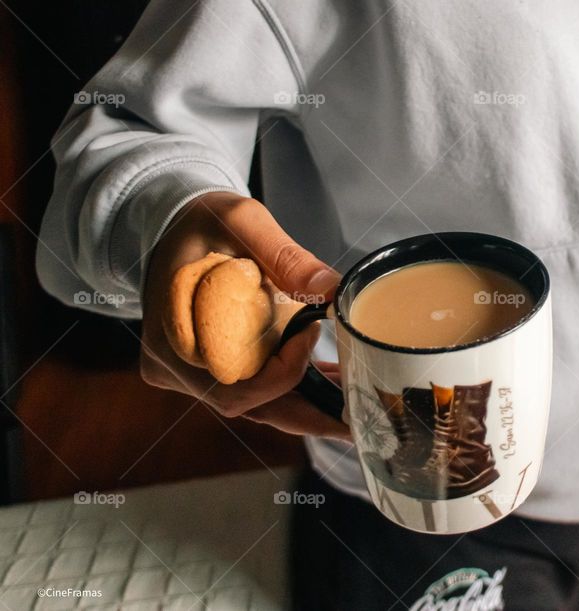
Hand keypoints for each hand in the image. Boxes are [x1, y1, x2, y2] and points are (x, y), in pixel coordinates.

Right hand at [140, 191, 349, 438]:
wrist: (175, 221)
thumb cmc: (204, 218)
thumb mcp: (243, 221)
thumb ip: (284, 254)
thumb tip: (332, 287)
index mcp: (170, 339)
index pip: (231, 386)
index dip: (280, 373)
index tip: (311, 332)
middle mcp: (174, 367)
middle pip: (246, 405)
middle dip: (305, 409)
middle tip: (358, 411)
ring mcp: (188, 373)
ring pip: (253, 403)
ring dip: (303, 400)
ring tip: (352, 395)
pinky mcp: (205, 369)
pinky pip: (251, 388)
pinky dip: (290, 386)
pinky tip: (329, 380)